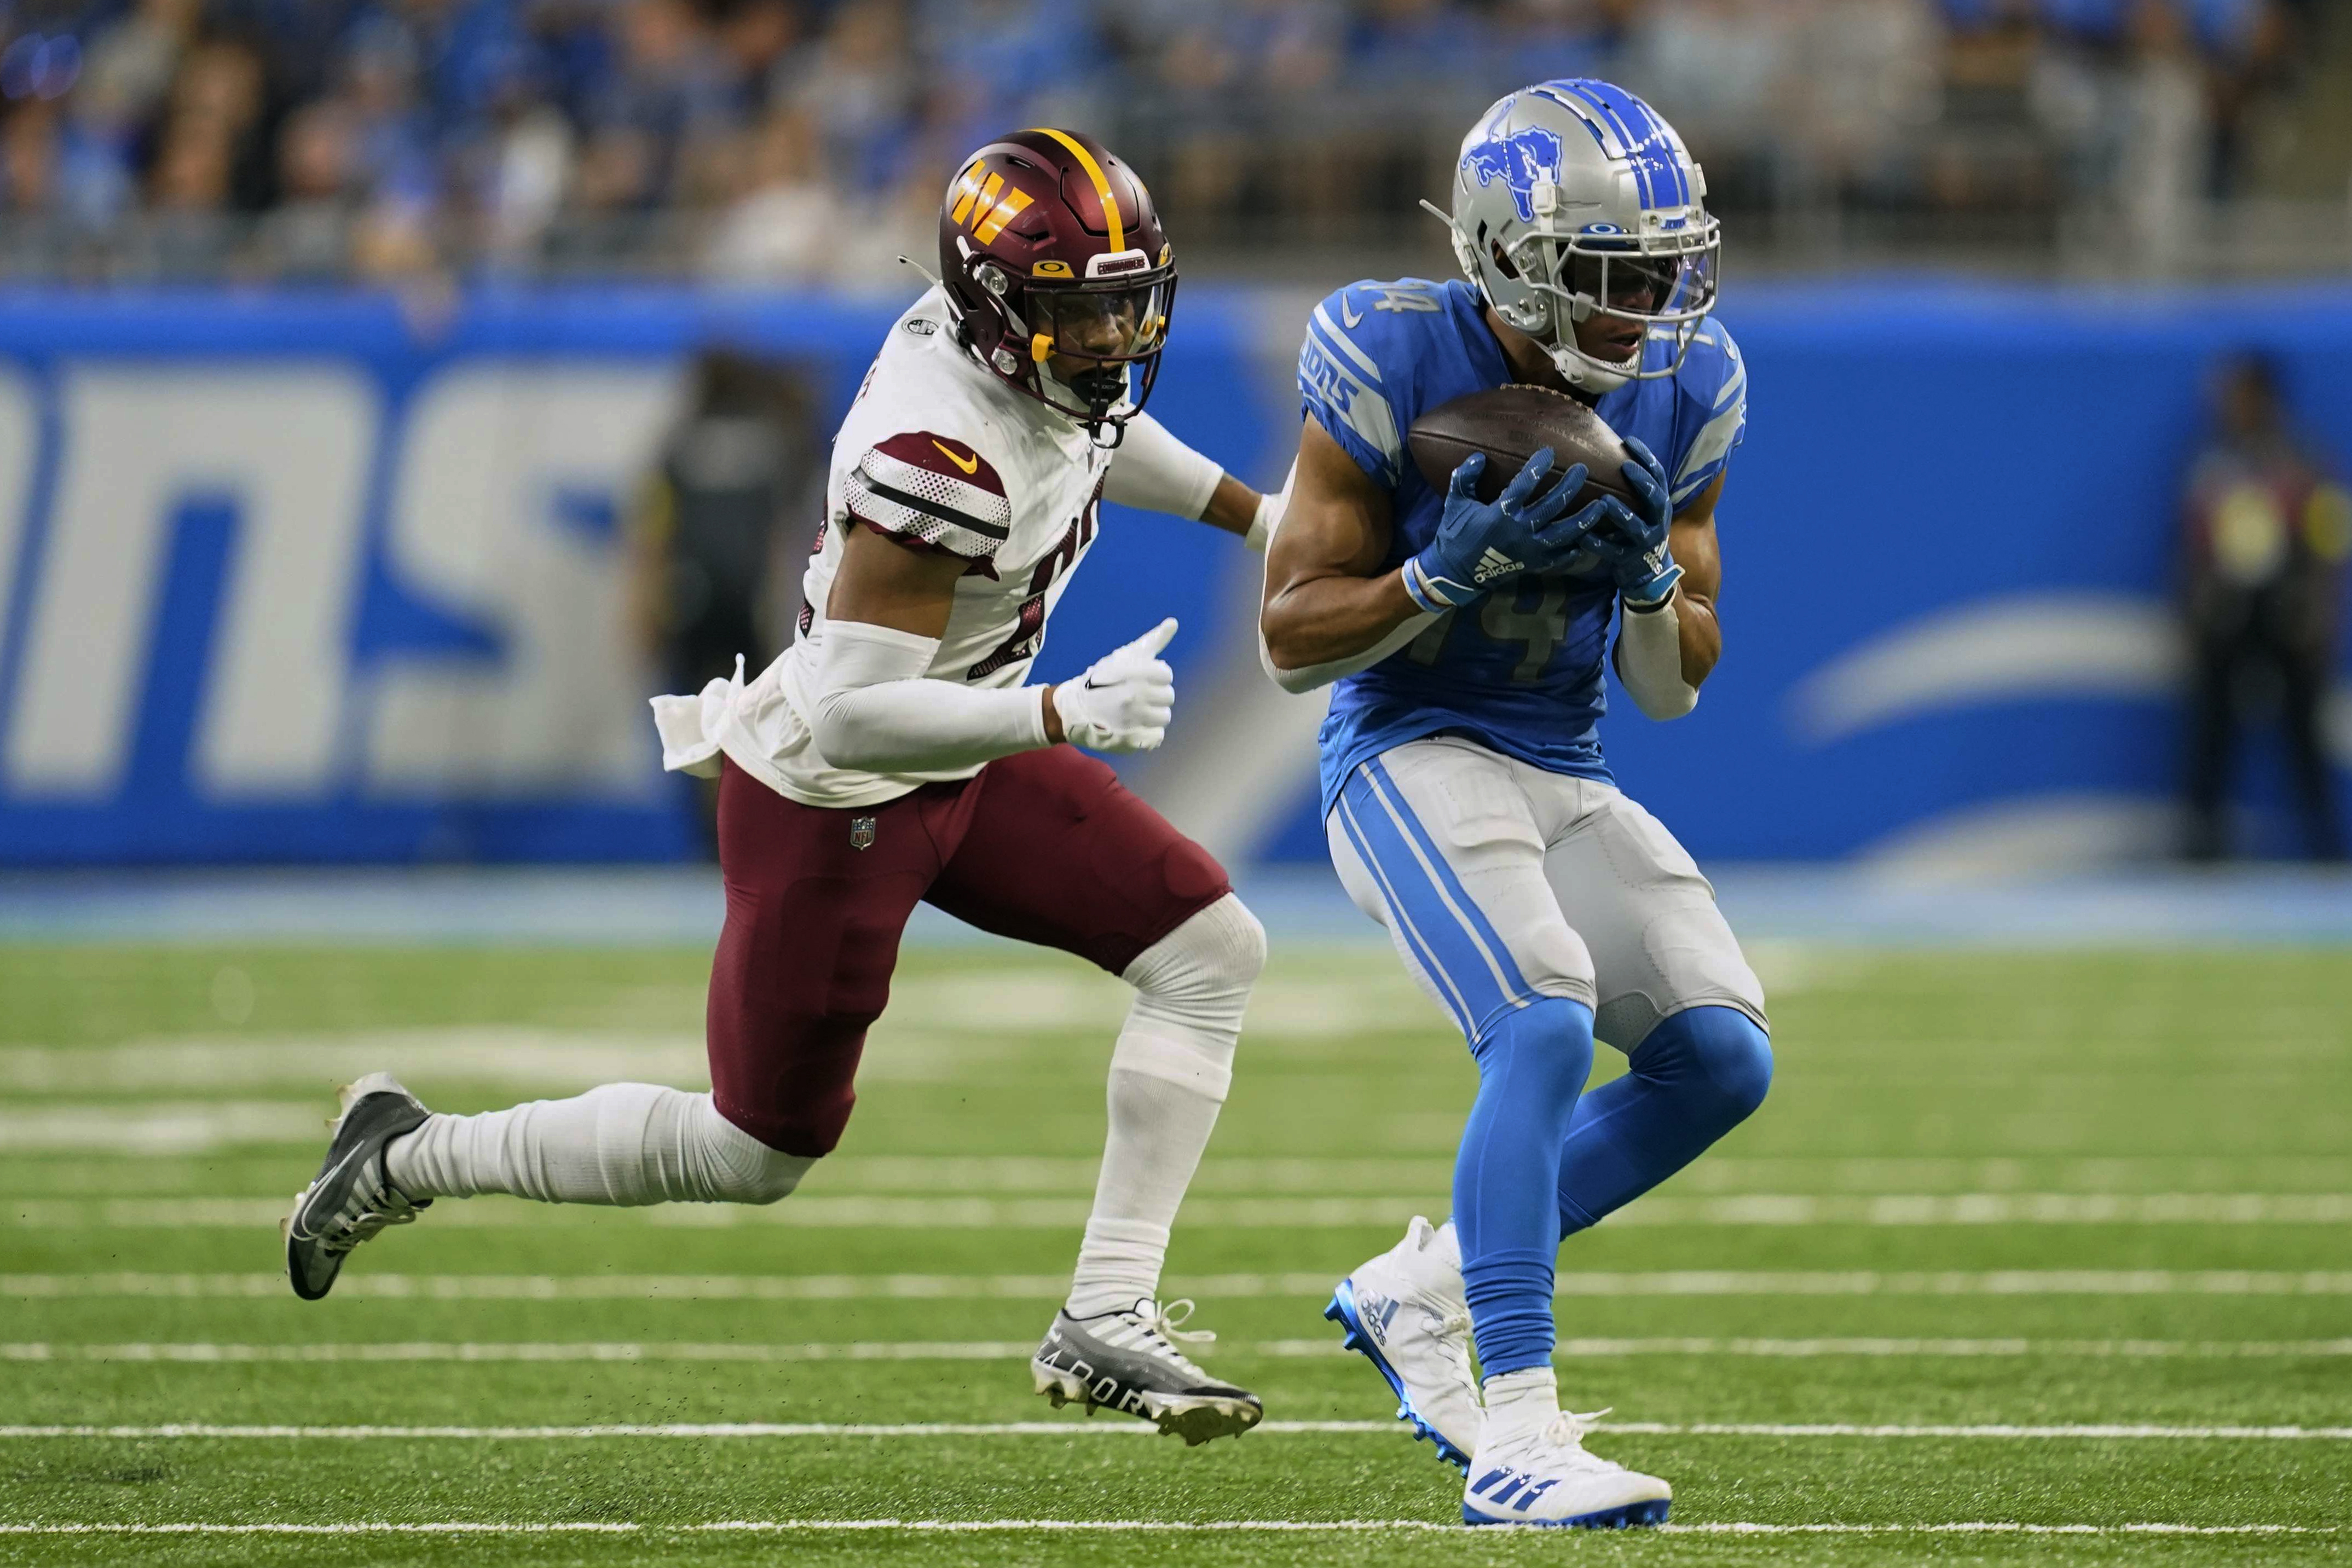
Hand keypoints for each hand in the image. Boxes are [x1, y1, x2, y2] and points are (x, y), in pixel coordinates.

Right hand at [1049, 618, 1177, 751]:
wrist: (1073, 708)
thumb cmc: (1103, 678)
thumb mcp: (1126, 654)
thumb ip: (1154, 640)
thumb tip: (1174, 622)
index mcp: (1136, 673)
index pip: (1166, 675)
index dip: (1155, 677)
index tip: (1139, 679)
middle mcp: (1135, 696)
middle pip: (1168, 696)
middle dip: (1154, 695)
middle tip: (1135, 696)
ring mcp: (1133, 720)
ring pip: (1164, 717)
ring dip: (1153, 714)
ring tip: (1135, 711)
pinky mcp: (1131, 740)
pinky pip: (1157, 737)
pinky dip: (1149, 733)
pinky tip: (1136, 727)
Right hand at [1402, 448, 1596, 611]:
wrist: (1455, 574)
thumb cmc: (1454, 535)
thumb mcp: (1455, 504)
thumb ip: (1464, 478)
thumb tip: (1478, 457)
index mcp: (1500, 514)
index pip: (1525, 484)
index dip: (1538, 466)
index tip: (1550, 452)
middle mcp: (1519, 531)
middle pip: (1553, 505)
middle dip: (1570, 485)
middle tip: (1583, 469)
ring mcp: (1529, 550)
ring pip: (1564, 533)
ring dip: (1585, 518)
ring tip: (1602, 505)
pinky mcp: (1532, 564)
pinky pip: (1559, 558)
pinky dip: (1573, 550)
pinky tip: (1585, 540)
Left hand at [1585, 436, 1682, 608]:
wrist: (1648, 570)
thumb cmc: (1638, 528)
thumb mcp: (1642, 506)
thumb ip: (1633, 485)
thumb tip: (1609, 450)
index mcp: (1659, 503)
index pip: (1658, 475)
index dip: (1646, 457)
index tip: (1628, 440)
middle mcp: (1657, 520)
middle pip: (1654, 498)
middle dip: (1641, 482)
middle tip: (1625, 466)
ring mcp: (1644, 541)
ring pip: (1634, 527)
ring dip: (1620, 513)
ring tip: (1603, 500)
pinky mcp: (1628, 559)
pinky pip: (1612, 551)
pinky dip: (1597, 544)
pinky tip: (1582, 535)